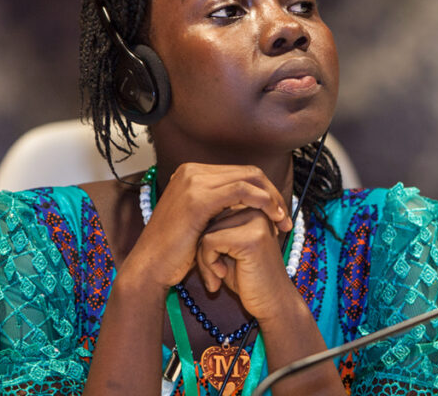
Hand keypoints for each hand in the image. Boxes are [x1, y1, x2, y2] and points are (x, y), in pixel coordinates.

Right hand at [118, 163, 290, 291]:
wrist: (151, 266)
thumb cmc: (176, 251)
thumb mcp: (201, 220)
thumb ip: (220, 206)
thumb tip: (250, 201)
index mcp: (191, 173)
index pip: (241, 173)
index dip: (264, 191)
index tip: (279, 213)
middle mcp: (191, 171)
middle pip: (248, 172)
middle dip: (272, 193)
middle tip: (286, 218)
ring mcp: (193, 182)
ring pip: (248, 178)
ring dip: (272, 199)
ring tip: (283, 222)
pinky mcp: (198, 198)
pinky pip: (241, 191)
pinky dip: (262, 201)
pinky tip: (272, 217)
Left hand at [195, 208, 300, 320]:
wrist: (273, 303)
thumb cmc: (248, 277)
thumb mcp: (229, 248)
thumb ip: (217, 228)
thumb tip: (190, 214)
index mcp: (254, 207)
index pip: (214, 210)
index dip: (207, 237)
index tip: (215, 262)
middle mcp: (257, 209)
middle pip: (209, 219)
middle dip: (203, 249)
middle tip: (214, 273)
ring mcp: (256, 221)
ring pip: (206, 230)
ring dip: (204, 258)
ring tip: (217, 276)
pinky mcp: (250, 238)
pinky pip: (210, 241)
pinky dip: (209, 262)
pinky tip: (222, 275)